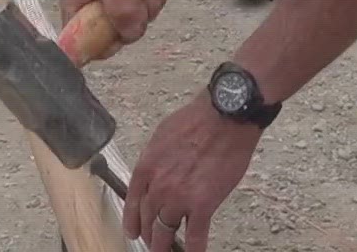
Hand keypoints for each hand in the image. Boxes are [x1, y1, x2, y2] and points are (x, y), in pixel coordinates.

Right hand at [58, 0, 170, 61]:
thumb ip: (121, 12)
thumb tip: (132, 34)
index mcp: (74, 9)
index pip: (82, 45)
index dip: (103, 47)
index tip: (123, 35)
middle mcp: (87, 10)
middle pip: (112, 36)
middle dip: (133, 24)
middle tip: (143, 4)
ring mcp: (106, 2)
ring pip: (128, 23)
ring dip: (146, 11)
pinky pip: (137, 10)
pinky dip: (149, 3)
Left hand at [125, 94, 264, 251]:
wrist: (224, 117)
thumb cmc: (197, 120)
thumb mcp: (162, 136)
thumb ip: (155, 159)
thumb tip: (154, 172)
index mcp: (146, 168)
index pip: (132, 203)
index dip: (132, 221)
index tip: (133, 232)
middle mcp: (158, 187)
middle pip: (147, 221)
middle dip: (148, 235)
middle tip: (152, 242)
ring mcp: (179, 199)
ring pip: (165, 233)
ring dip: (164, 246)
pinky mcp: (203, 206)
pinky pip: (195, 237)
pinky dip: (194, 249)